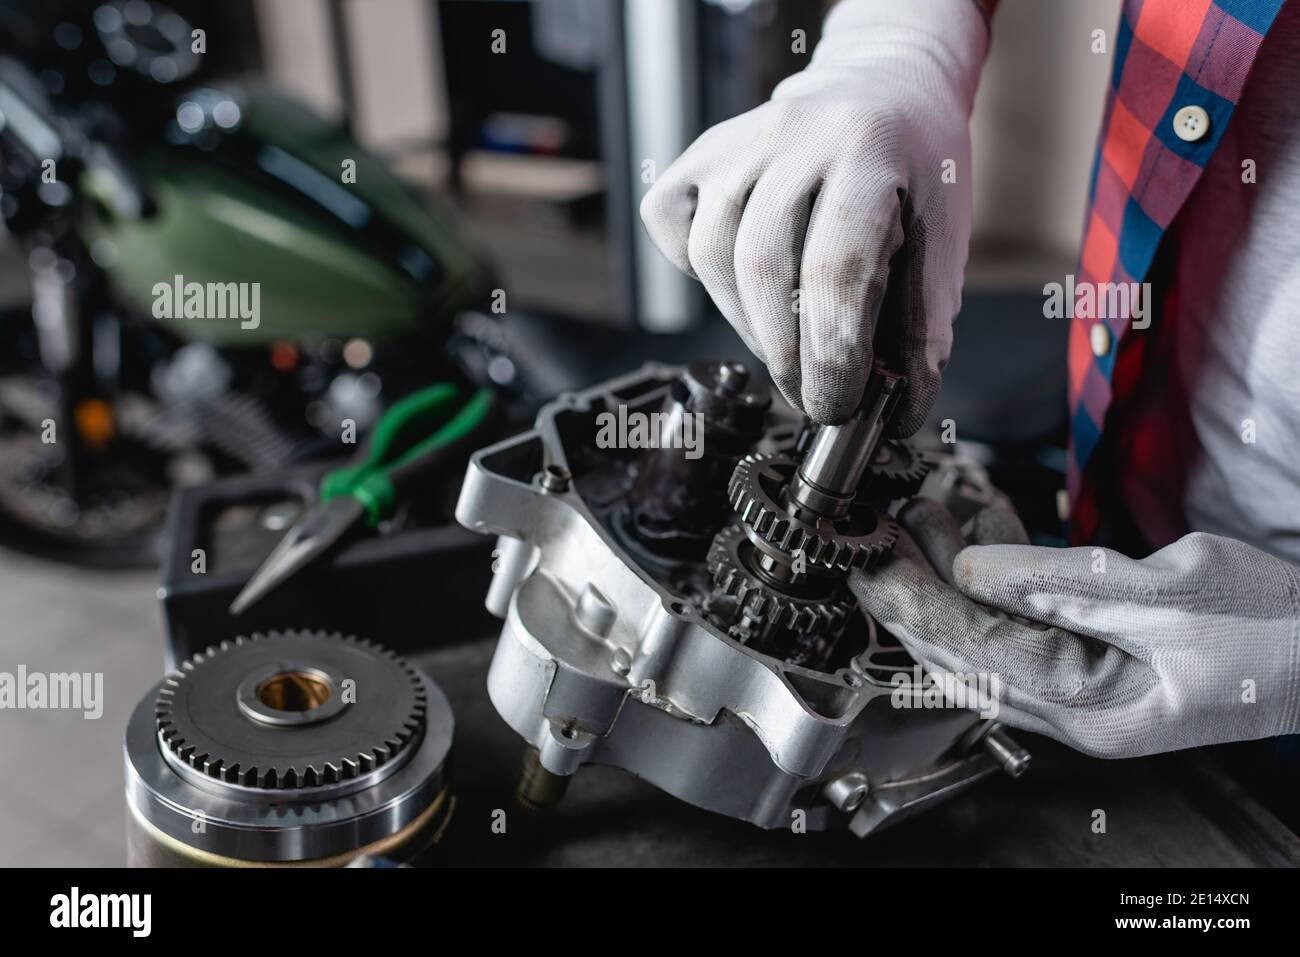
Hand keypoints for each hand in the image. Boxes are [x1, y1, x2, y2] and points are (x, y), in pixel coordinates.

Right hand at [639, 0, 987, 429]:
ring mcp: (739, 141)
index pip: (836, 266)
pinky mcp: (700, 156)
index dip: (832, 352)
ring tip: (787, 346)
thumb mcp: (942, 237)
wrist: (884, 86)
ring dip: (747, 324)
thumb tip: (893, 412)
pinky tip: (744, 291)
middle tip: (811, 397)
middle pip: (764, 266)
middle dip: (786, 353)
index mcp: (868, 149)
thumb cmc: (915, 171)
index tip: (836, 405)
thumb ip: (921, 324)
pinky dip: (703, 277)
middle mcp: (796, 135)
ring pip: (715, 255)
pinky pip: (677, 230)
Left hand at [850, 499, 1299, 757]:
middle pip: (964, 648)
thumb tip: (974, 567)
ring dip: (952, 577)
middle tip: (877, 535)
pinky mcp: (1098, 662)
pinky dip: (1002, 580)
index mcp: (1088, 707)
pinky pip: (1027, 623)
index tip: (868, 560)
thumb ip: (1061, 584)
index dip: (911, 601)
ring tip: (923, 518)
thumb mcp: (1168, 595)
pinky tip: (986, 534)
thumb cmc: (1276, 631)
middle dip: (915, 588)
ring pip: (989, 632)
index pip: (969, 651)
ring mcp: (1085, 689)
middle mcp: (1075, 709)